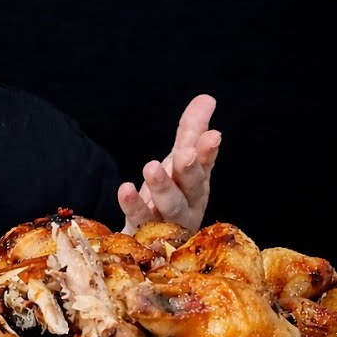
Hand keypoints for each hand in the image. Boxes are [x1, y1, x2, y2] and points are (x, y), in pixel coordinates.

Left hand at [118, 93, 220, 234]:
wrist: (148, 238)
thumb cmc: (169, 193)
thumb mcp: (179, 161)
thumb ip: (191, 131)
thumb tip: (207, 98)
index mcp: (198, 184)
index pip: (206, 165)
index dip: (208, 152)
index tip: (212, 136)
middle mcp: (188, 204)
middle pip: (192, 188)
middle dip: (189, 171)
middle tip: (185, 154)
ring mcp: (168, 222)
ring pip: (170, 206)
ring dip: (163, 187)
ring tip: (151, 168)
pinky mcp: (144, 233)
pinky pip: (139, 219)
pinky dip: (133, 205)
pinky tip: (125, 189)